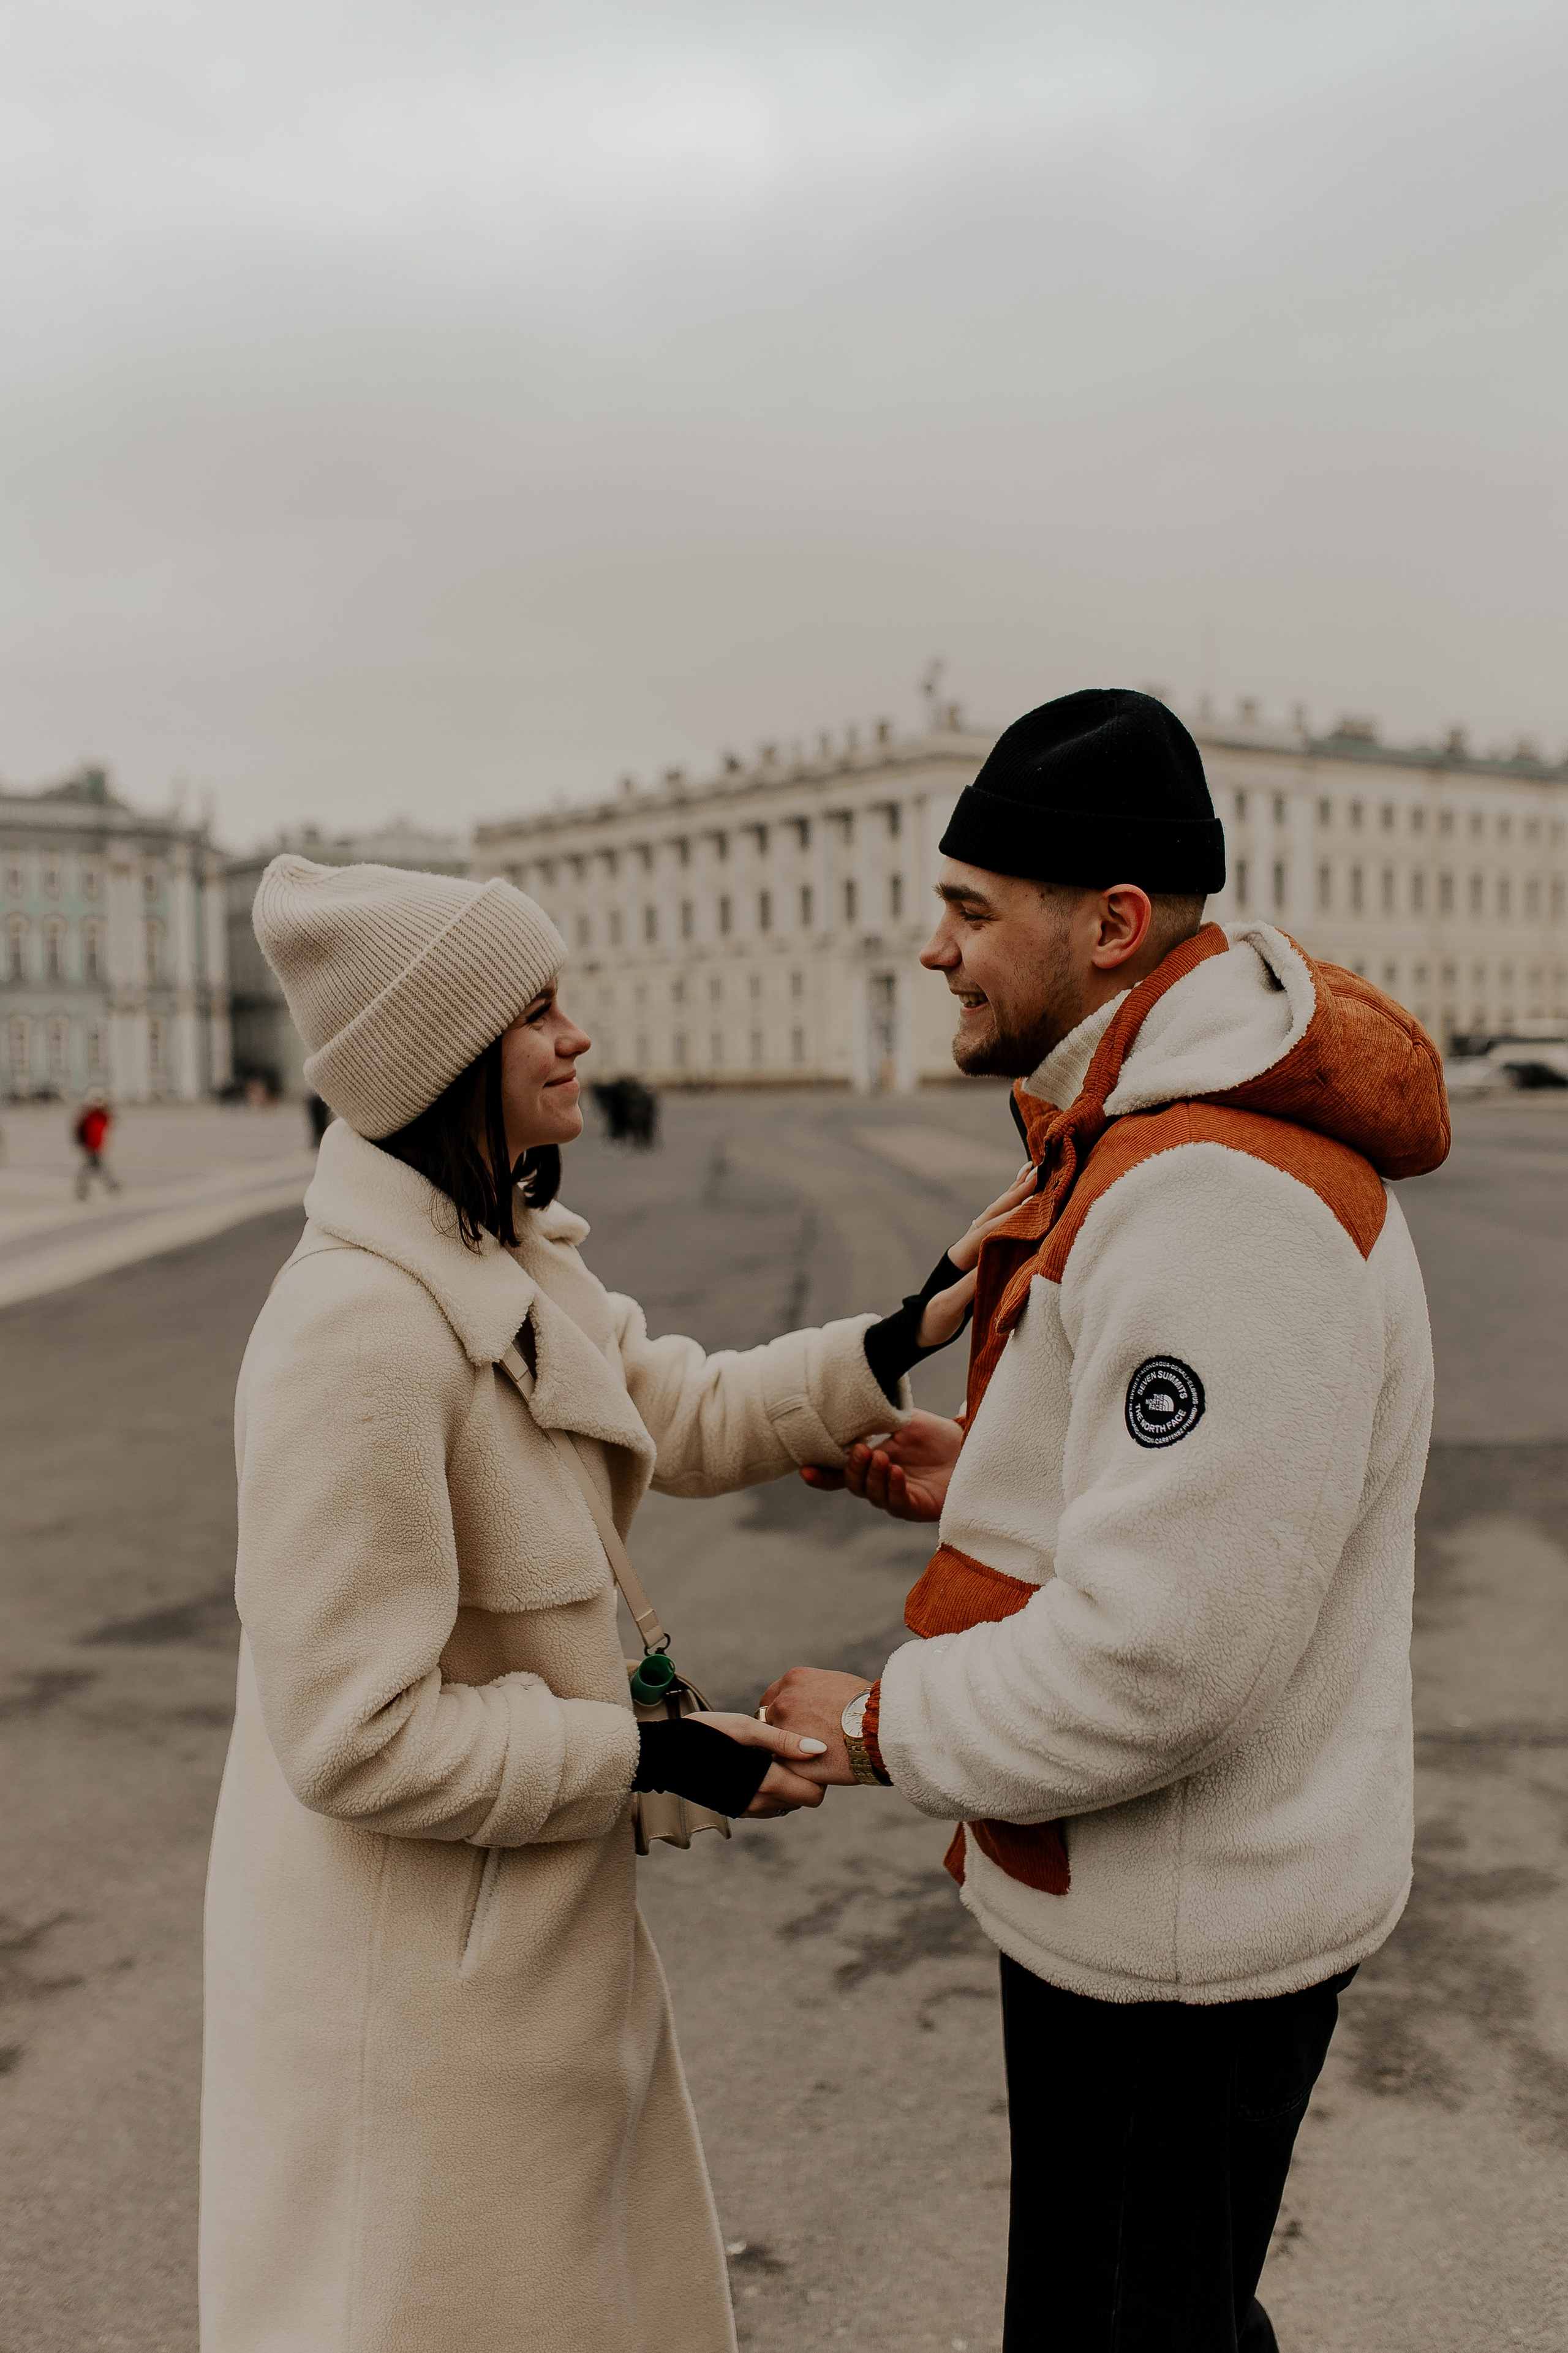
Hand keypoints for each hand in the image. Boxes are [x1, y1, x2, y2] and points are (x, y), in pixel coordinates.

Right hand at [688, 1710, 829, 1816]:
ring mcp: (748, 1810)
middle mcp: (759, 1803)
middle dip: (806, 1779)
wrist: (666, 1754)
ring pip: (787, 1804)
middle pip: (803, 1801)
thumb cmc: (707, 1732)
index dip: (818, 1774)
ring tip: (773, 1756)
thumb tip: (819, 1749)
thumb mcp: (746, 1728)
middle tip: (793, 1752)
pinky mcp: (737, 1810)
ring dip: (788, 1785)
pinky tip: (759, 1766)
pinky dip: (772, 1790)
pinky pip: (768, 1806)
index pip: (814, 1794)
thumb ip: (783, 1740)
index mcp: (766, 1782)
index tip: (807, 1751)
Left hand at [754, 1669, 872, 1785]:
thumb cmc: (868, 1707)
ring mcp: (783, 1731)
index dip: (781, 1713)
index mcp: (793, 1680)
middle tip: (797, 1744)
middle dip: (780, 1732)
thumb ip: (814, 1695)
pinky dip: (795, 1771)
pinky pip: (785, 1767)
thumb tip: (812, 1708)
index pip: (772, 1698)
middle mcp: (782, 1702)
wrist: (880, 1728)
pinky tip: (813, 1773)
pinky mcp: (789, 1759)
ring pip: (773, 1746)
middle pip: (768, 1721)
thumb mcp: (836, 1685)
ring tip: (807, 1760)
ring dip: (785, 1753)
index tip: (792, 1724)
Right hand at [799, 1407, 963, 1521]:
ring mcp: (895, 1496)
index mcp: (869, 1463)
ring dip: (873, 1476)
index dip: (821, 1474)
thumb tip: (847, 1404)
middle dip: (853, 1468)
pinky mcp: (916, 1507)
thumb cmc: (934, 1434)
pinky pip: (898, 1503)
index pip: (838, 1473)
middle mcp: (878, 1483)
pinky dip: (894, 1488)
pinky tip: (896, 1472)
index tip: (806, 1469)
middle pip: (853, 1484)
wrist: (968, 1447)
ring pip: (872, 1494)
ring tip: (882, 1458)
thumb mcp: (901, 1420)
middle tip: (862, 1449)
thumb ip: (876, 1417)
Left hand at [916, 1161, 1036, 1346]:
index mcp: (958, 1258)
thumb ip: (966, 1288)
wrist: (920, 1328)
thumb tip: (990, 1267)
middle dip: (1015, 1195)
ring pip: (994, 1215)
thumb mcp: (948, 1307)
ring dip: (1012, 1193)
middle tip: (1038, 1173)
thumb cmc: (933, 1320)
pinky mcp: (977, 1256)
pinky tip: (1019, 1194)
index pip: (988, 1231)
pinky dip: (1009, 1207)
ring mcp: (971, 1249)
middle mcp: (965, 1247)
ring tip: (1031, 1170)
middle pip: (992, 1215)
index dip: (1012, 1217)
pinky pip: (996, 1225)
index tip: (1035, 1203)